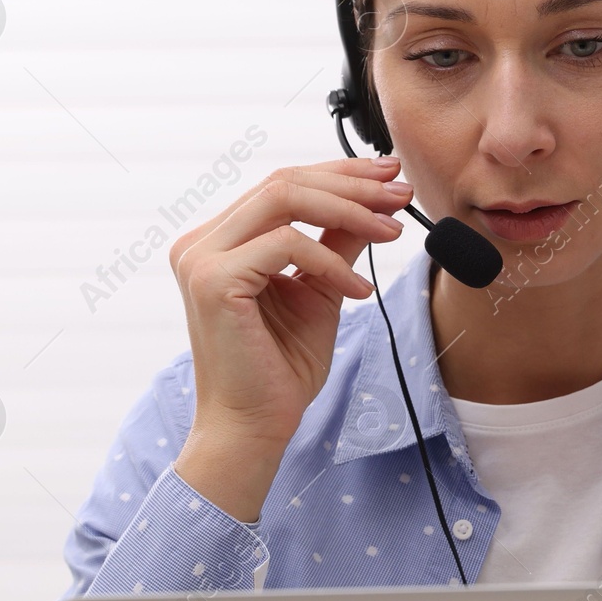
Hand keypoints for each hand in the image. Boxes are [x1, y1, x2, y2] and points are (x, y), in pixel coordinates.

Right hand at [168, 156, 411, 519]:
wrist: (254, 426)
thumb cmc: (281, 367)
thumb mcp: (322, 289)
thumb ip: (338, 242)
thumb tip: (375, 202)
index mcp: (221, 241)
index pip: (282, 184)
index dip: (340, 174)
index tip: (391, 176)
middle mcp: (202, 242)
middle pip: (284, 181)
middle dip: (352, 184)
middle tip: (401, 195)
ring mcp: (201, 258)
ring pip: (284, 199)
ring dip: (349, 211)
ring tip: (392, 235)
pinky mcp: (213, 280)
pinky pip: (286, 244)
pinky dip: (331, 262)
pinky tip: (359, 291)